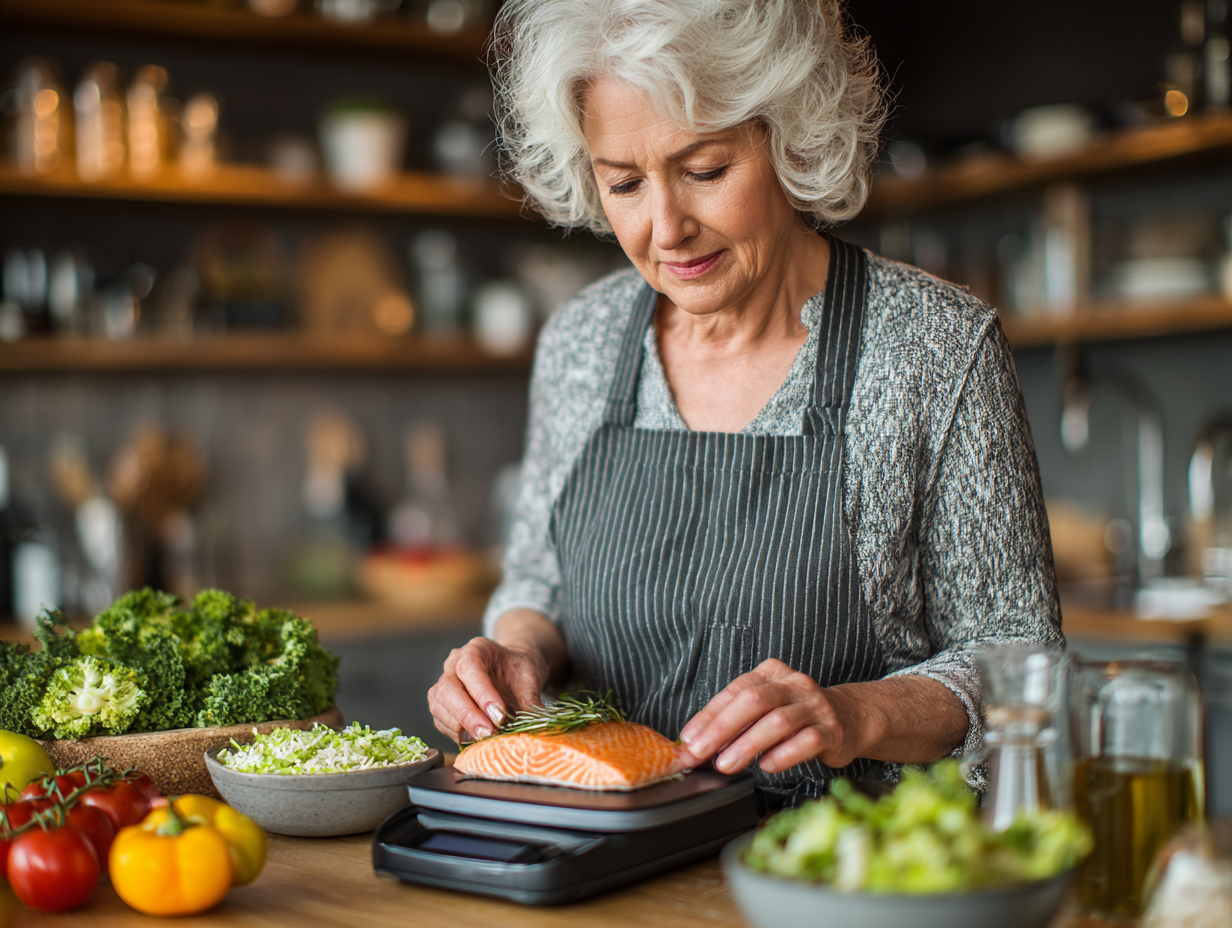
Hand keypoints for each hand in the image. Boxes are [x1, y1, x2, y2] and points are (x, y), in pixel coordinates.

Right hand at [427, 636, 548, 744]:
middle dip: (467, 715)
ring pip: (438, 705)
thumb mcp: (531, 681)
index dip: (482, 693)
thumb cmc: (519, 673)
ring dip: (460, 726)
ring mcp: (444, 683)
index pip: (469, 667)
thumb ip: (531, 702)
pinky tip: (475, 738)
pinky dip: (455, 733)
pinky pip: (439, 720)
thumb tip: (537, 727)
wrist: (512, 672)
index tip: (500, 715)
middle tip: (489, 733)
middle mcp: (454, 663)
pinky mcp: (441, 705)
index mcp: (476, 649)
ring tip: (485, 737)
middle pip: (447, 688)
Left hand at [678, 659, 863, 774]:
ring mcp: (815, 706)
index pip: (735, 691)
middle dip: (721, 729)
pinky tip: (767, 766)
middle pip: (753, 702)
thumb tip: (697, 743)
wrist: (851, 718)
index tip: (689, 739)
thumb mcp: (767, 706)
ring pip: (777, 722)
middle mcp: (794, 684)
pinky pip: (806, 741)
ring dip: (747, 745)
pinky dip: (784, 755)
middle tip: (701, 752)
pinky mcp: (832, 730)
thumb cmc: (798, 714)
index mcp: (772, 673)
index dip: (709, 715)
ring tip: (726, 764)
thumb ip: (736, 720)